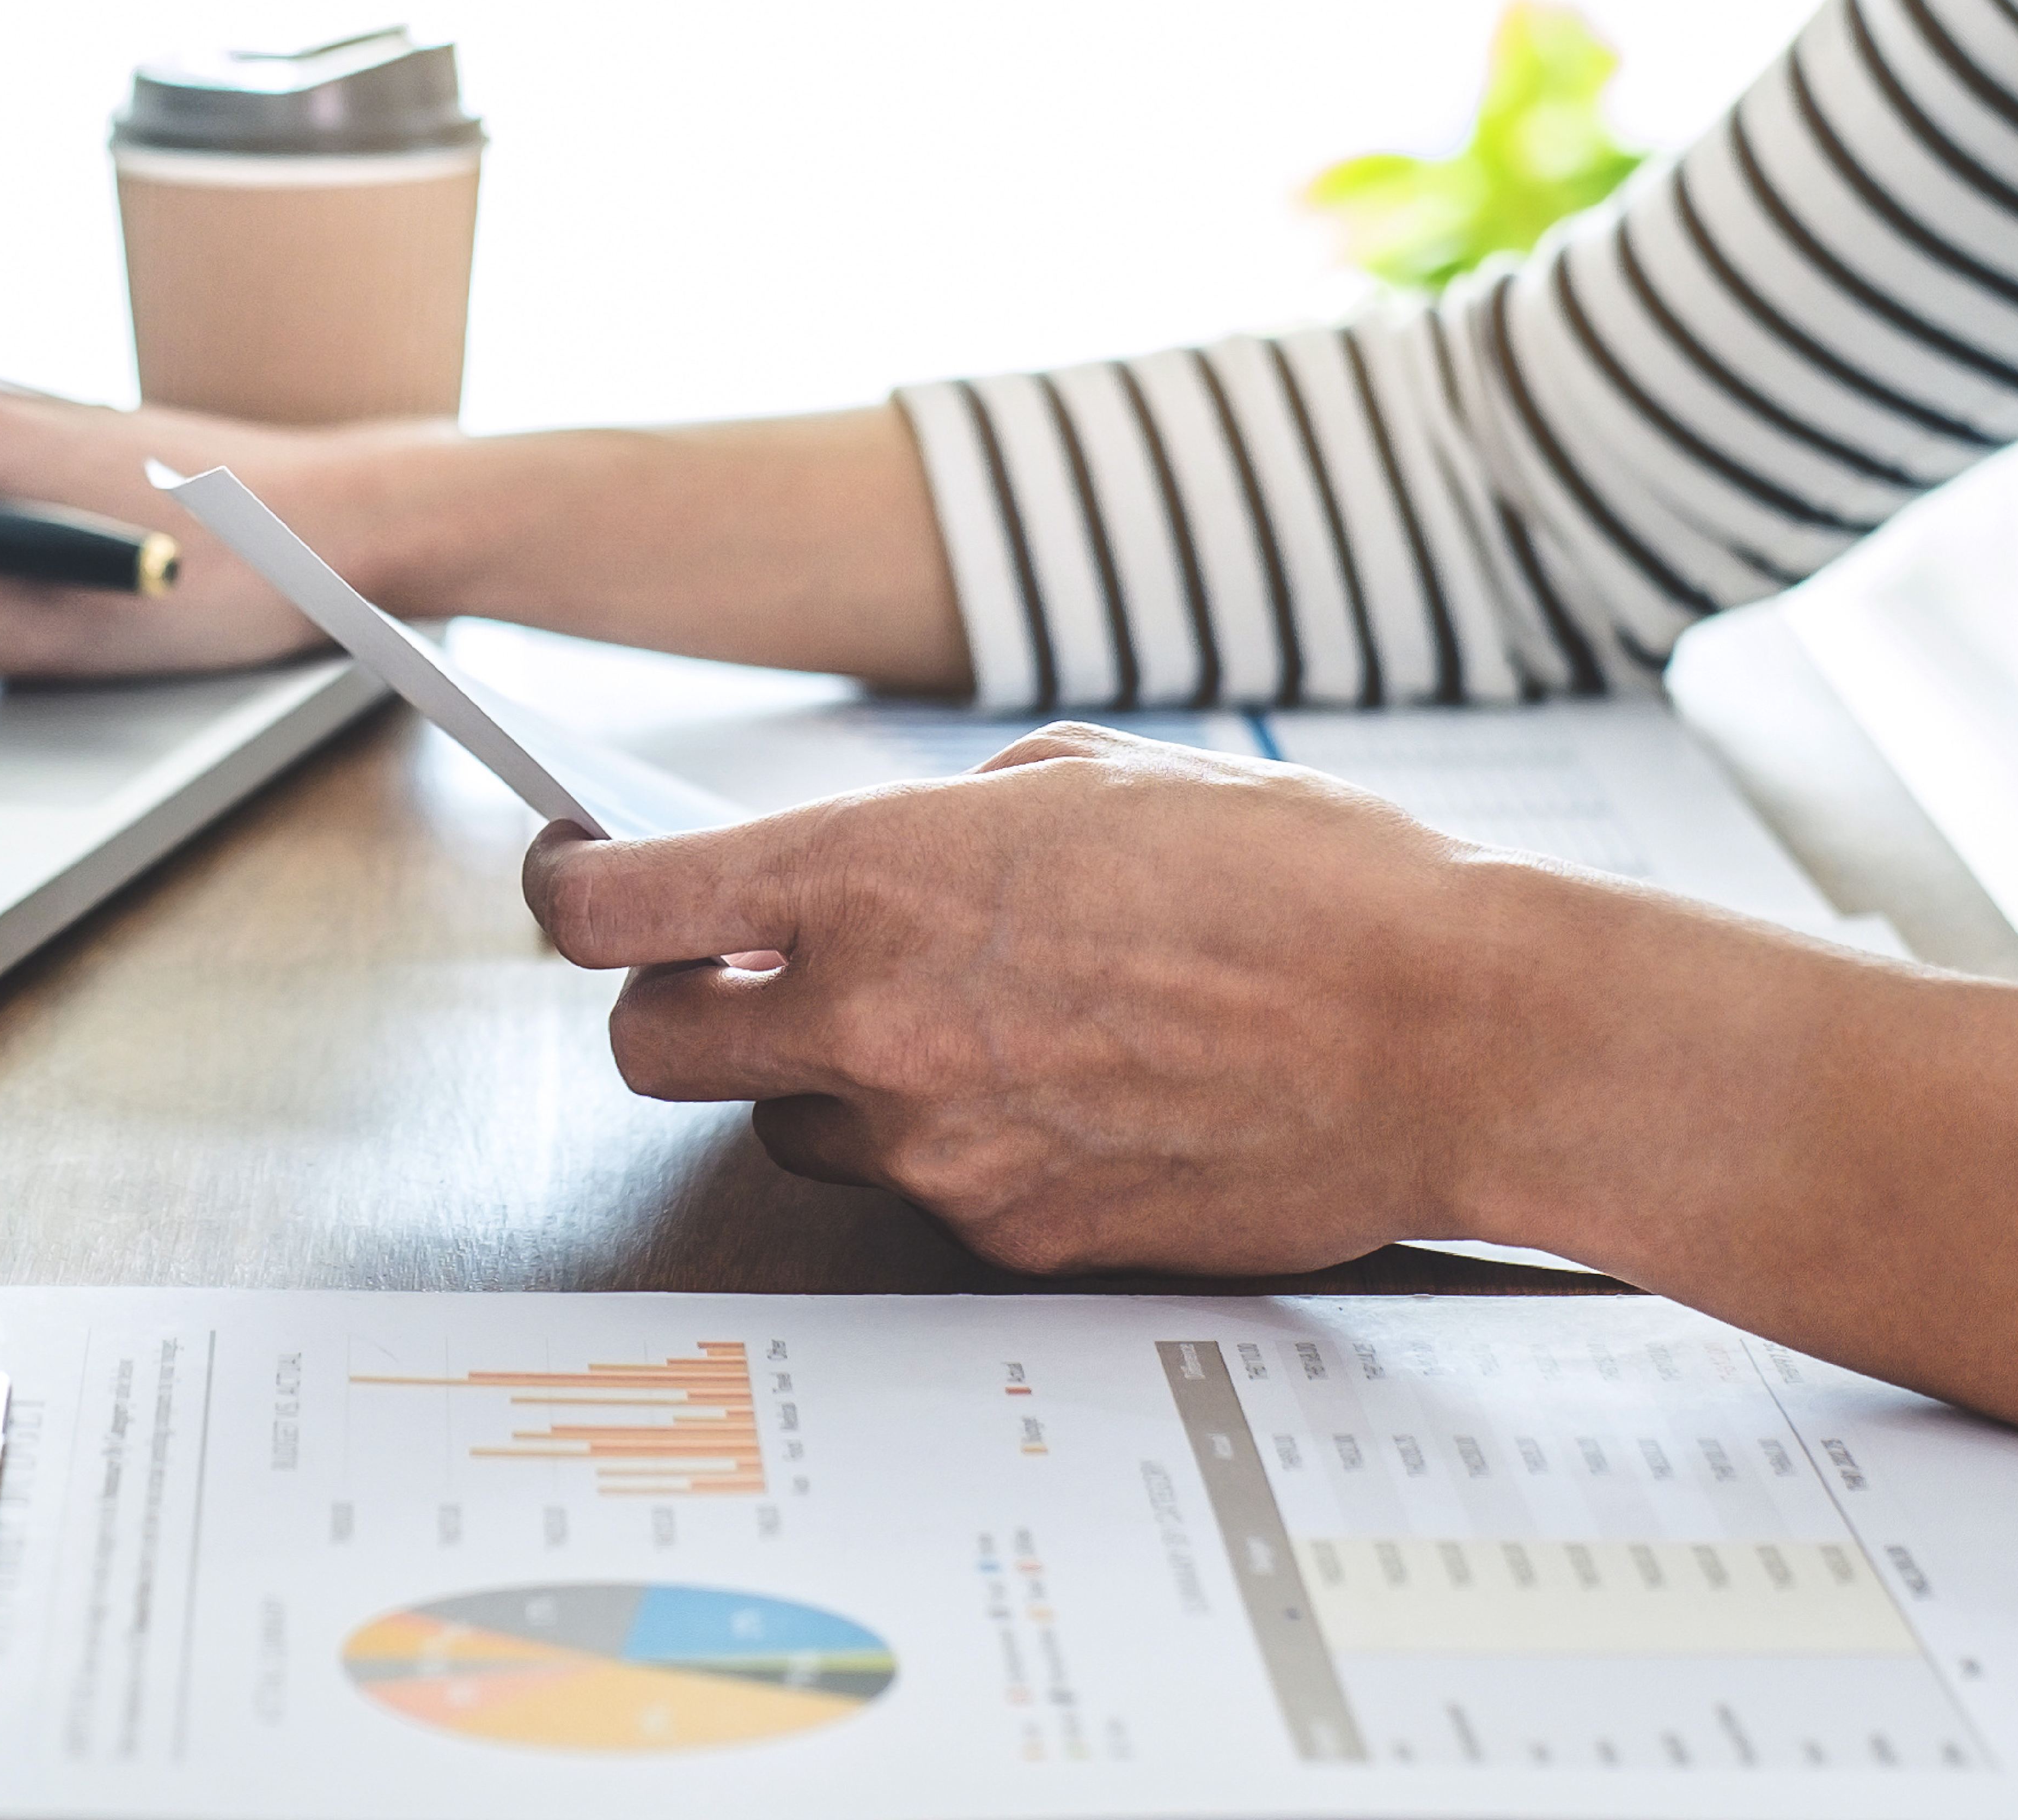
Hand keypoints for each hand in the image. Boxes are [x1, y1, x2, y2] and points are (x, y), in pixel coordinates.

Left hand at [531, 720, 2017, 1479]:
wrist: (1445, 1030)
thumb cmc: (1300, 879)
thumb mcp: (1098, 783)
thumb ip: (953, 821)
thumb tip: (884, 852)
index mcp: (877, 876)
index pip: (619, 911)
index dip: (572, 896)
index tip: (579, 887)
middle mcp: (879, 1022)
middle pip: (651, 1052)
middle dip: (676, 1013)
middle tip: (743, 982)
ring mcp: (941, 1146)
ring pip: (789, 1132)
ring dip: (827, 1086)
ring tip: (955, 1033)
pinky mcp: (1013, 1234)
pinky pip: (923, 1193)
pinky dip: (956, 1147)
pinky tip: (1060, 1095)